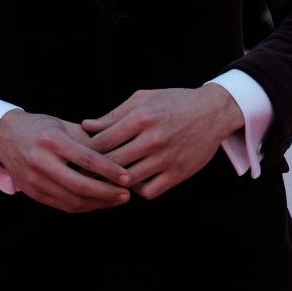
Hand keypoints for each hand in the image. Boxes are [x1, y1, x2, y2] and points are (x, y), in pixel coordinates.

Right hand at [0, 110, 131, 213]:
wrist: (4, 136)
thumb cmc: (40, 128)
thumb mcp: (63, 125)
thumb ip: (87, 139)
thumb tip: (117, 155)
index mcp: (52, 140)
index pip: (87, 159)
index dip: (110, 170)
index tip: (128, 177)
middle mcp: (41, 161)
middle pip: (80, 185)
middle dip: (107, 193)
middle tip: (127, 194)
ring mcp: (35, 179)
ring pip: (72, 200)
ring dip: (98, 203)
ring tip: (116, 200)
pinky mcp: (32, 192)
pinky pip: (63, 205)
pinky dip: (83, 206)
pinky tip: (98, 202)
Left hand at [83, 86, 242, 200]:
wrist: (213, 112)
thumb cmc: (173, 102)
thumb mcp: (142, 99)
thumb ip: (113, 115)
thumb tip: (86, 126)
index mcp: (141, 117)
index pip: (103, 141)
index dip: (86, 150)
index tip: (78, 154)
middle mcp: (154, 139)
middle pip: (113, 162)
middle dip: (95, 168)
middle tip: (84, 171)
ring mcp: (167, 158)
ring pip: (129, 180)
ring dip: (115, 181)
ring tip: (106, 178)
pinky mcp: (179, 174)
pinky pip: (150, 191)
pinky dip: (137, 190)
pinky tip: (133, 181)